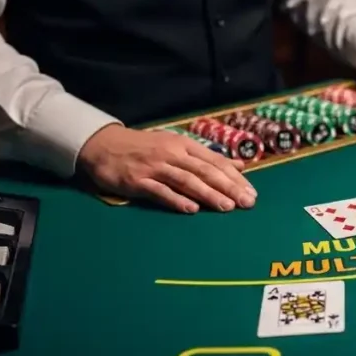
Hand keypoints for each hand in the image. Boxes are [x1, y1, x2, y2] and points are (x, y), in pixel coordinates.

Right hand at [77, 124, 256, 213]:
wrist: (104, 145)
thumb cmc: (145, 147)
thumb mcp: (177, 146)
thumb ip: (207, 158)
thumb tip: (239, 165)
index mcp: (184, 145)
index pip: (215, 161)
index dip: (234, 177)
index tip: (251, 192)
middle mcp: (172, 154)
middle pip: (205, 171)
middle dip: (228, 187)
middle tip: (246, 202)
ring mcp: (155, 167)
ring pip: (187, 181)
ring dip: (208, 194)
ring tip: (226, 207)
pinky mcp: (138, 181)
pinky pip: (160, 191)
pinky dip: (177, 200)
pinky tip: (191, 210)